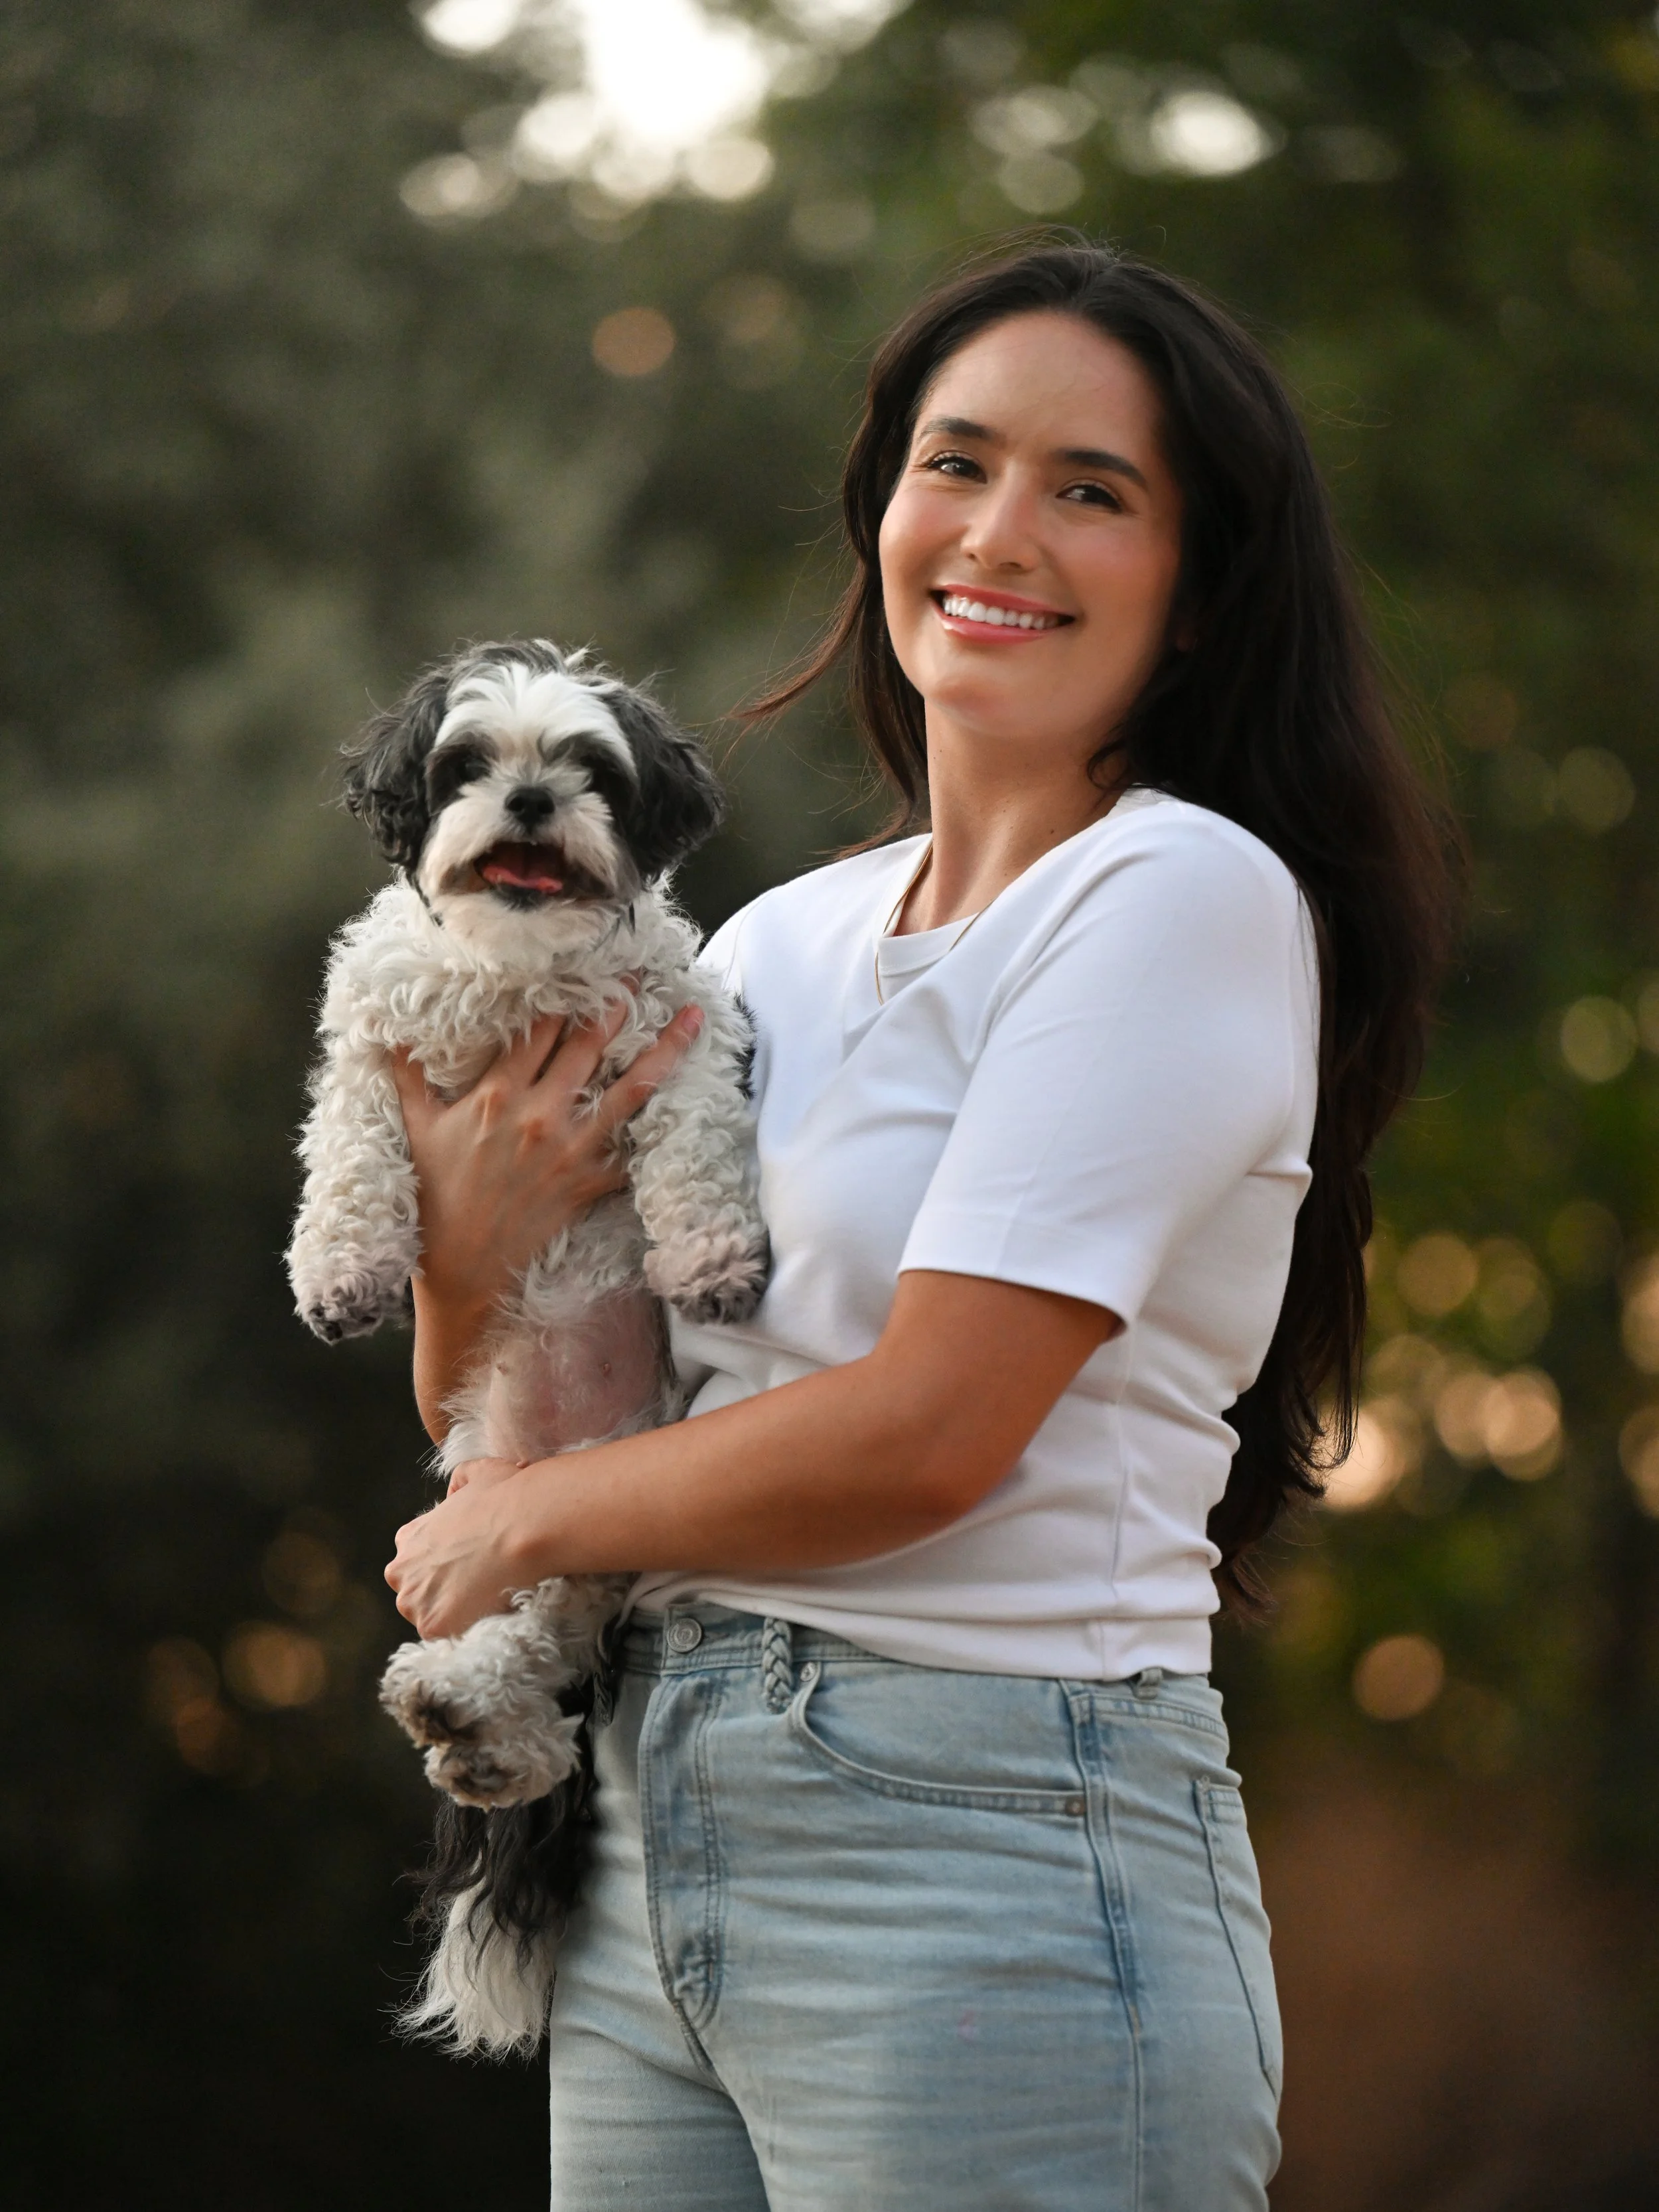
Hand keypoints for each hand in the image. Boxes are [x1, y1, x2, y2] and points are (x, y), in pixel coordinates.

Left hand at [385, 1457, 531, 1636]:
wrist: (524, 1526)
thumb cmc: (506, 1497)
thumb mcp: (477, 1473)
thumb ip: (460, 1480)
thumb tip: (457, 1490)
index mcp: (408, 1539)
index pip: (416, 1562)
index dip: (443, 1566)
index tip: (467, 1567)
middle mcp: (401, 1571)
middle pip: (416, 1593)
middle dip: (440, 1593)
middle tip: (478, 1588)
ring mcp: (414, 1601)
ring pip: (429, 1617)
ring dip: (452, 1614)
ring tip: (486, 1603)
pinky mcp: (432, 1626)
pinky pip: (447, 1637)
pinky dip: (464, 1631)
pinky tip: (487, 1615)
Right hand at [391, 998, 703, 1324]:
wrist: (461, 1269)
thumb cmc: (435, 1198)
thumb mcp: (416, 1131)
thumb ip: (409, 1078)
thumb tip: (390, 1035)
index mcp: (498, 1096)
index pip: (539, 1031)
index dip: (564, 996)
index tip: (585, 965)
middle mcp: (540, 1115)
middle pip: (589, 1047)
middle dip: (618, 1005)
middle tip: (644, 972)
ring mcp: (570, 1149)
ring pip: (629, 1090)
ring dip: (664, 1052)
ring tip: (692, 1019)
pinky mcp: (589, 1183)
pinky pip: (633, 1152)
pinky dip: (660, 1131)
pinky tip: (692, 1105)